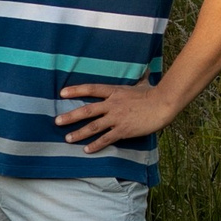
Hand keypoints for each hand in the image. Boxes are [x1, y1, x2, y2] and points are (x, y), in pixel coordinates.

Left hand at [55, 78, 176, 152]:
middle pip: (87, 110)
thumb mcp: (144, 83)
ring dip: (79, 133)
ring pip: (93, 126)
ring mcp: (117, 118)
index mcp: (114, 91)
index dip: (76, 90)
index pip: (91, 89)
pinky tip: (87, 150)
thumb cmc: (154, 93)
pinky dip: (96, 145)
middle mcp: (112, 104)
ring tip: (67, 139)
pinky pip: (106, 139)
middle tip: (57, 121)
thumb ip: (140, 79)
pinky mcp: (123, 130)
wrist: (163, 104)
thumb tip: (146, 70)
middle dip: (70, 116)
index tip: (62, 93)